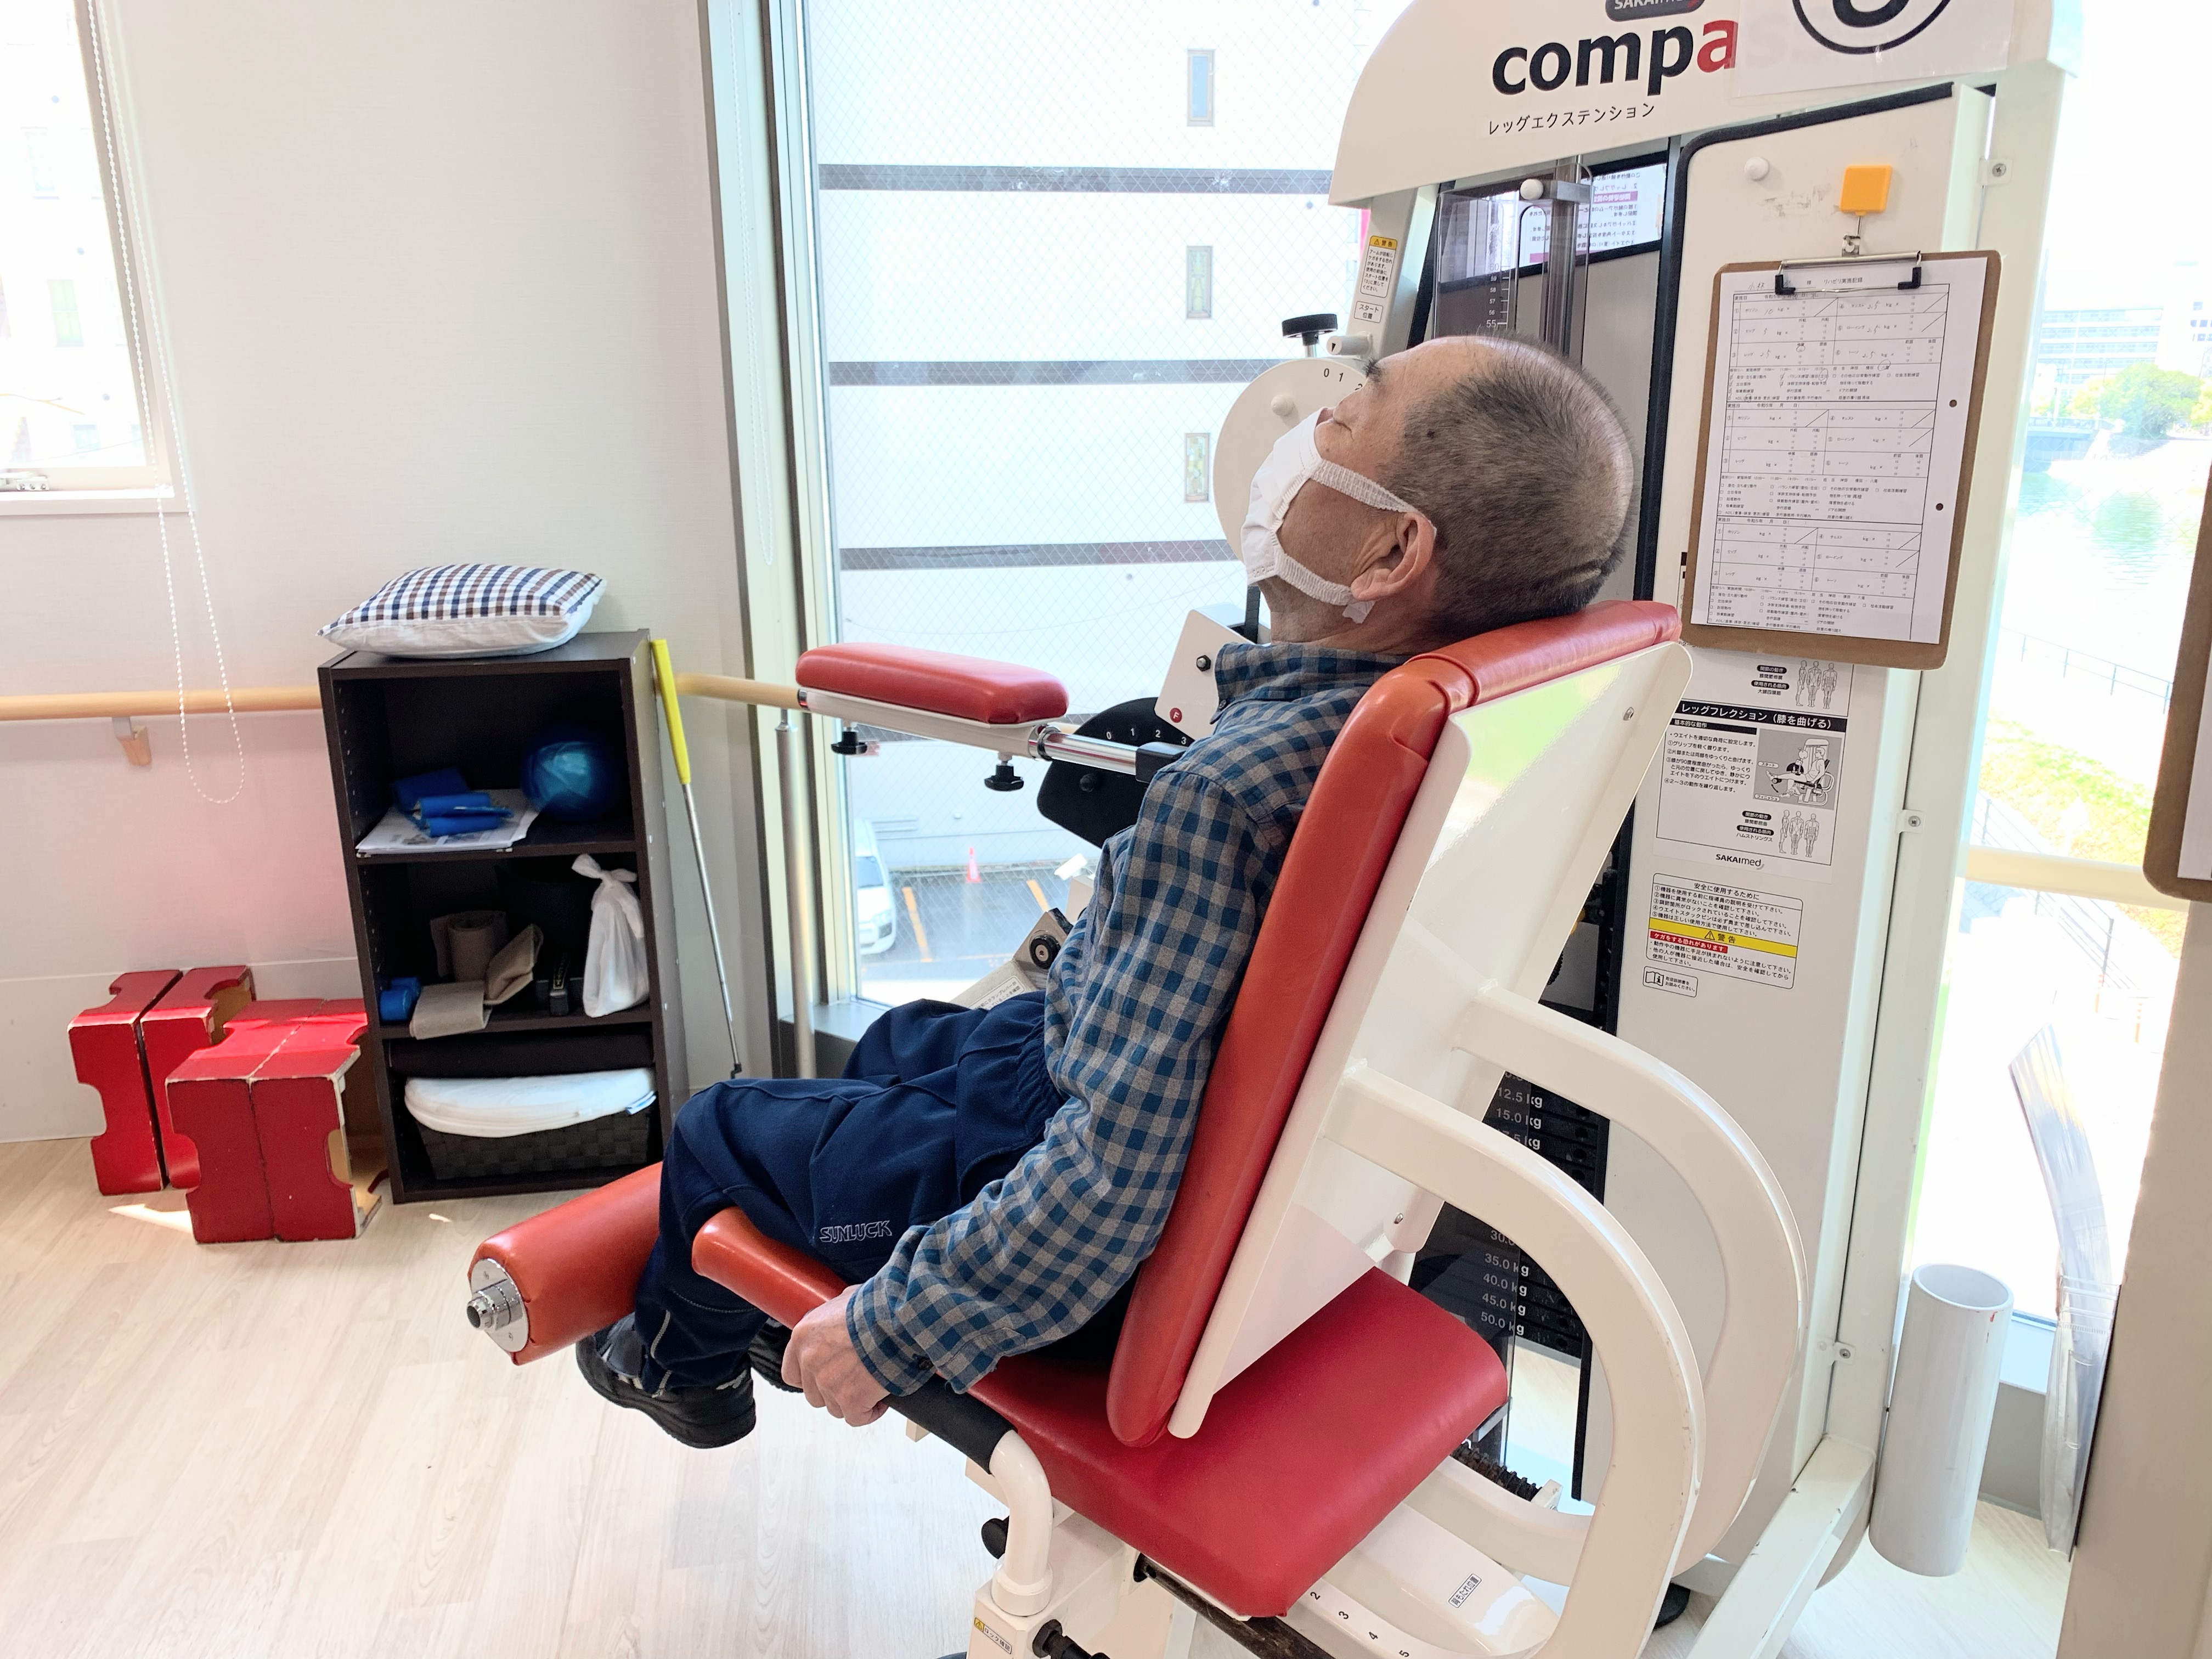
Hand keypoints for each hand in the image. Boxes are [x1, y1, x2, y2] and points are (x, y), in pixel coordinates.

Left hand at [783, 1288, 890, 1426]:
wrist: (898, 1320)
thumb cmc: (876, 1307)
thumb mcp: (845, 1300)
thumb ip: (833, 1317)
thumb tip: (839, 1319)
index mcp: (803, 1337)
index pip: (792, 1374)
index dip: (809, 1379)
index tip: (824, 1377)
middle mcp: (810, 1361)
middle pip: (815, 1394)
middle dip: (834, 1390)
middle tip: (856, 1378)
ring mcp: (828, 1383)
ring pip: (835, 1407)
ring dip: (853, 1401)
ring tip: (872, 1385)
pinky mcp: (850, 1400)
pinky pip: (856, 1418)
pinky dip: (870, 1412)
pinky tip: (881, 1399)